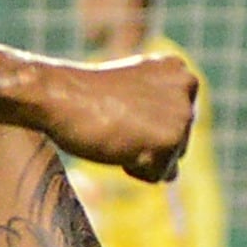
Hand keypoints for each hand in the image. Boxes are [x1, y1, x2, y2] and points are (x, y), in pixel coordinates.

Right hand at [46, 53, 196, 180]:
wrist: (59, 95)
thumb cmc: (84, 98)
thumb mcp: (130, 99)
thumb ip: (158, 124)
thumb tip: (174, 175)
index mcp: (177, 70)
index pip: (174, 121)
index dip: (143, 124)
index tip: (121, 107)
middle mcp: (186, 86)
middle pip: (176, 143)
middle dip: (146, 142)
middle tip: (116, 120)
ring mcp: (182, 113)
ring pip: (168, 161)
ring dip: (140, 156)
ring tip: (117, 129)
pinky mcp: (172, 139)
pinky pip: (156, 175)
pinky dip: (135, 169)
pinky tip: (118, 144)